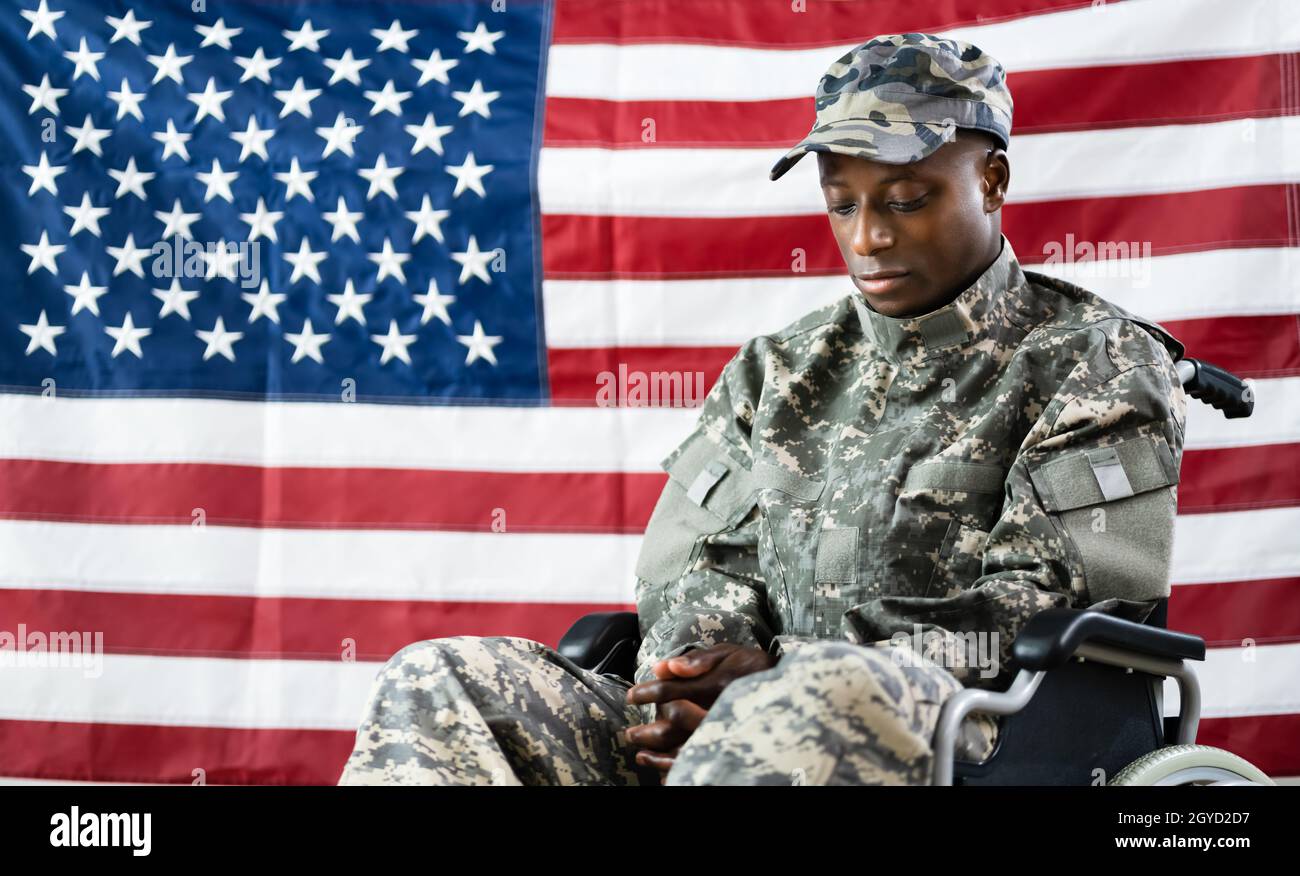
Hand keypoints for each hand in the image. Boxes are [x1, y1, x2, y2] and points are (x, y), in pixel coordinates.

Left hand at [623, 644, 776, 778]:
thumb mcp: (727, 653)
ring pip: (684, 749)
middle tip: (629, 734)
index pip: (670, 691)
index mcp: (714, 685)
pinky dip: (680, 767)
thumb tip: (663, 667)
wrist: (788, 689)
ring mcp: (724, 731)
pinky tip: (664, 771)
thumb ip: (696, 660)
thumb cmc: (751, 665)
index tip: (632, 696)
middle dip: (647, 731)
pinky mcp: (729, 746)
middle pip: (673, 724)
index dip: (647, 694)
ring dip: (659, 754)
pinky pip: (701, 761)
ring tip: (640, 755)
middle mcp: (718, 710)